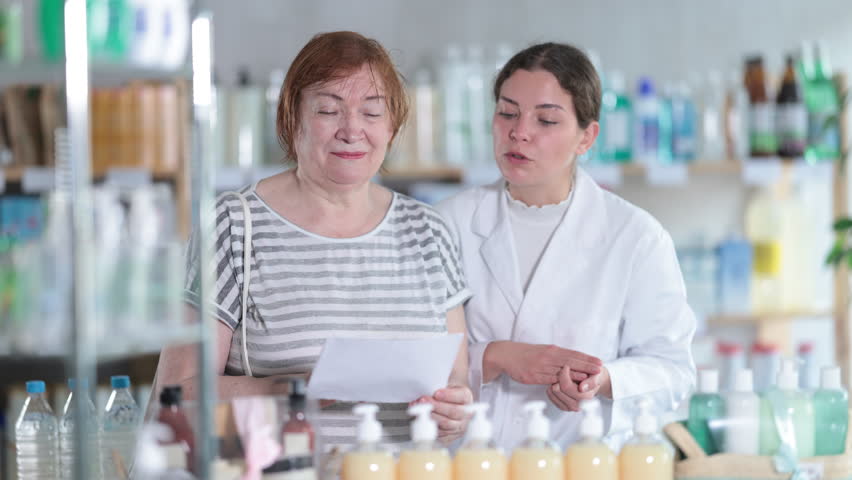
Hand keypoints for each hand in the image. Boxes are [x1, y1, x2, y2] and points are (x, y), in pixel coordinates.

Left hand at [410, 385, 472, 444]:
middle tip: (423, 401)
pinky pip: (440, 433)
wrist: (451, 405)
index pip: (461, 396)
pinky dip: (428, 426)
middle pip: (453, 412)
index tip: (436, 393)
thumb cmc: (447, 393)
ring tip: (419, 409)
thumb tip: (431, 380)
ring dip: (430, 416)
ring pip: (446, 424)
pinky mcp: (450, 436)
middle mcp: (466, 413)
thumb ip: (442, 381)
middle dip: (436, 406)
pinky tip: (420, 419)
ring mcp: (459, 426)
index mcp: (466, 397)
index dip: (448, 396)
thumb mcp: (448, 383)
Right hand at [487, 342, 601, 384]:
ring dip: (578, 374)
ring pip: (562, 371)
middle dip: (586, 365)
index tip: (599, 361)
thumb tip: (570, 362)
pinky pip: (550, 380)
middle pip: (571, 361)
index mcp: (552, 350)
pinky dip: (562, 382)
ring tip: (591, 377)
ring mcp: (541, 366)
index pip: (573, 354)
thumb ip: (556, 357)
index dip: (586, 358)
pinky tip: (570, 385)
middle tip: (600, 368)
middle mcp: (548, 357)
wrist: (506, 355)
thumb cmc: (526, 354)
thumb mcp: (542, 352)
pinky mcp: (534, 376)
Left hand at [546, 366, 609, 410]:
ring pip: (553, 394)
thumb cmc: (595, 375)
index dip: (564, 375)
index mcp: (586, 397)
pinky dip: (551, 390)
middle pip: (558, 390)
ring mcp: (571, 407)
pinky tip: (555, 383)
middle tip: (562, 371)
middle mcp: (578, 405)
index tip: (566, 366)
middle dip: (558, 378)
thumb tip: (582, 388)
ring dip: (553, 383)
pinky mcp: (564, 407)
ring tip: (560, 377)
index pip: (566, 386)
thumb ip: (592, 381)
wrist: (594, 380)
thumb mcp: (597, 375)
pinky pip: (552, 398)